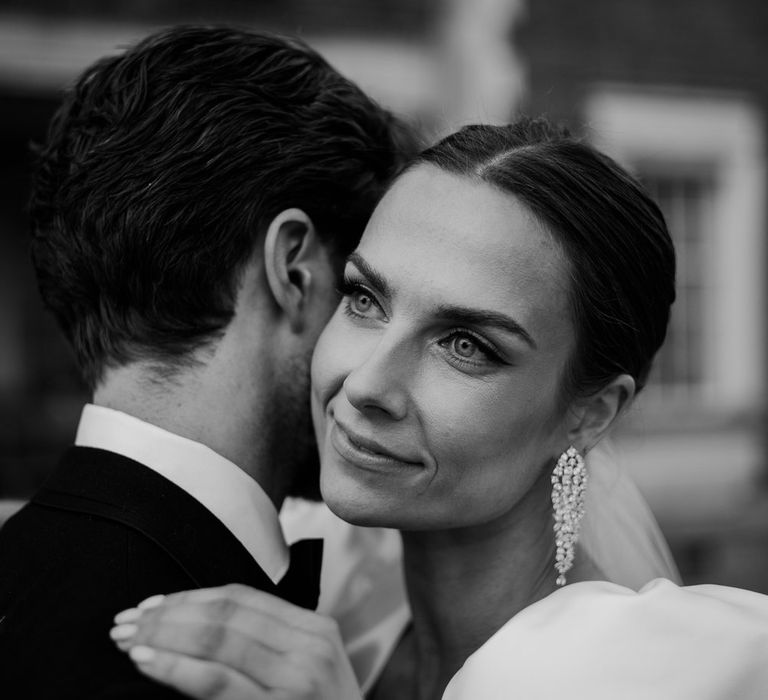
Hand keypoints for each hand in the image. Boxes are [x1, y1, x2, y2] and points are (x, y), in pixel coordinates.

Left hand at [110, 584, 361, 699]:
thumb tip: (197, 628)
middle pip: (225, 614)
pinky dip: (176, 666)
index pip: (242, 598)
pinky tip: (148, 661)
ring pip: (217, 638)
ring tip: (128, 639)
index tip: (152, 604)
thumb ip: (268, 646)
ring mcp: (298, 679)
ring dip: (164, 634)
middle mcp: (310, 646)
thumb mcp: (308, 672)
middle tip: (126, 621)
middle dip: (168, 613)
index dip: (190, 597)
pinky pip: (217, 680)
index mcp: (315, 629)